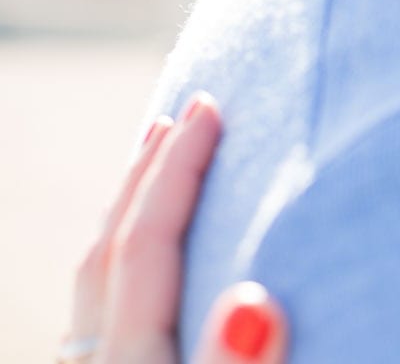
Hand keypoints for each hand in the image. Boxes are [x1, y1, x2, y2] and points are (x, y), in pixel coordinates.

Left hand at [63, 93, 288, 363]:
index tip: (210, 108)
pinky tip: (150, 269)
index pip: (148, 244)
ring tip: (158, 172)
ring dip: (131, 214)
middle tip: (179, 117)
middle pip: (108, 251)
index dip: (179, 170)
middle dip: (146, 176)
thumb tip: (254, 303)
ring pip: (97, 282)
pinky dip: (124, 264)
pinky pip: (103, 311)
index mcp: (131, 363)